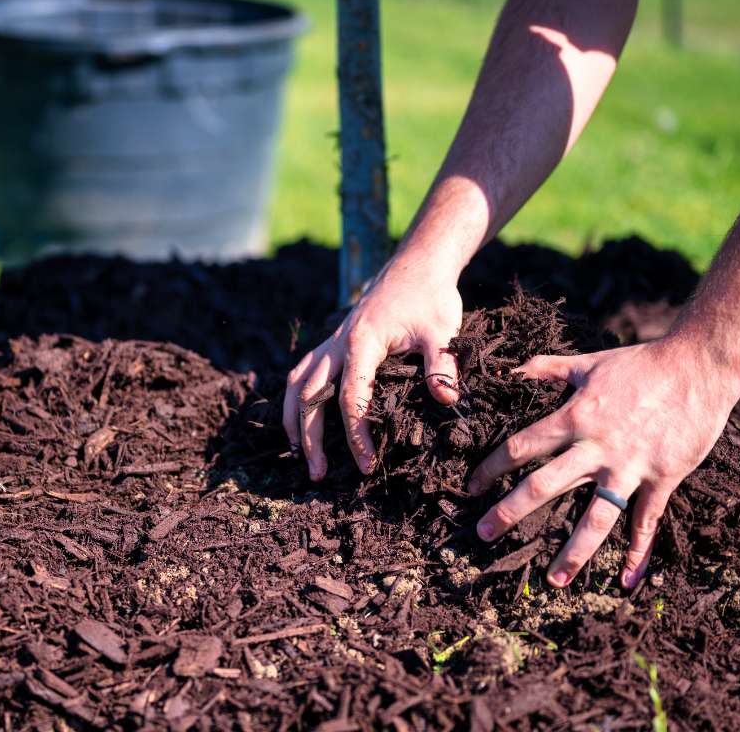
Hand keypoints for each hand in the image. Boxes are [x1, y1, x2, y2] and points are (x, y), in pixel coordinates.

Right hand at [283, 251, 463, 479]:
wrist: (417, 265)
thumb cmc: (431, 297)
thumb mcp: (442, 330)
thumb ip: (442, 365)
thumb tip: (446, 400)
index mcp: (362, 343)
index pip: (350, 398)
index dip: (356, 434)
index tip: (367, 464)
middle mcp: (338, 343)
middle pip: (310, 395)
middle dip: (310, 437)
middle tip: (318, 475)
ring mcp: (332, 342)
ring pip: (297, 383)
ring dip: (293, 420)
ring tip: (298, 454)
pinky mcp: (334, 342)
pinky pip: (303, 371)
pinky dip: (296, 398)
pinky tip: (299, 420)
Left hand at [468, 337, 739, 588]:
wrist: (699, 365)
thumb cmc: (642, 363)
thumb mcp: (589, 362)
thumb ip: (548, 368)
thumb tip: (514, 369)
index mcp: (574, 417)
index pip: (521, 447)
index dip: (492, 468)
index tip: (472, 487)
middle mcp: (597, 447)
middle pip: (544, 486)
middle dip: (510, 512)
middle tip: (483, 534)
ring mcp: (630, 467)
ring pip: (595, 517)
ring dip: (574, 551)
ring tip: (555, 580)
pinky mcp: (663, 478)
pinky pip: (646, 521)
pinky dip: (638, 552)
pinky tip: (627, 580)